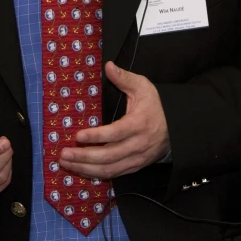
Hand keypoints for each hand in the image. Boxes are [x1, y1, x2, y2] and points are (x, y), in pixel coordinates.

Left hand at [58, 61, 169, 178]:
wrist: (176, 129)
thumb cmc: (154, 106)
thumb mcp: (143, 86)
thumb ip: (124, 78)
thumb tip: (108, 66)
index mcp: (139, 124)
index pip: (115, 133)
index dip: (96, 136)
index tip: (77, 136)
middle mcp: (137, 145)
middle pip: (109, 156)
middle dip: (84, 157)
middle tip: (64, 154)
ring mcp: (136, 159)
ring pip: (109, 169)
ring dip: (86, 168)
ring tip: (66, 163)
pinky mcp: (134, 167)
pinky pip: (113, 174)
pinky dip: (95, 174)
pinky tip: (80, 169)